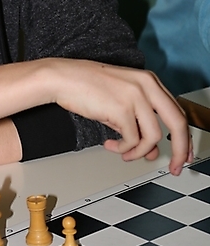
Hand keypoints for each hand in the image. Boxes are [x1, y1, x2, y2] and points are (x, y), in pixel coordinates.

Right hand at [43, 60, 191, 174]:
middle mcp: (146, 85)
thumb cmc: (87, 86)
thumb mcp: (120, 102)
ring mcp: (135, 96)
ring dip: (139, 153)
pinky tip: (111, 145)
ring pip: (153, 137)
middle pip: (178, 123)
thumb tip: (151, 151)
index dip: (183, 137)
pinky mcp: (121, 109)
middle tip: (175, 167)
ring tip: (125, 154)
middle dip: (179, 150)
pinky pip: (131, 141)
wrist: (63, 78)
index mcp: (149, 80)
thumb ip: (138, 123)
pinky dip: (123, 149)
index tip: (183, 153)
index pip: (177, 111)